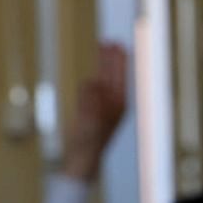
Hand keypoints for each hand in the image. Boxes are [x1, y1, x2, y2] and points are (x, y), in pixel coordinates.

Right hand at [64, 44, 127, 180]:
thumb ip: (92, 100)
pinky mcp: (96, 112)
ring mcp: (106, 109)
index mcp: (117, 105)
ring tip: (104, 49)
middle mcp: (115, 105)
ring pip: (107, 82)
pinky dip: (98, 81)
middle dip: (112, 59)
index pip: (119, 77)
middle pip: (115, 76)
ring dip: (105, 66)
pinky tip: (97, 75)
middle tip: (112, 41)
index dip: (117, 60)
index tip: (116, 44)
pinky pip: (97, 91)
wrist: (83, 161)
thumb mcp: (90, 120)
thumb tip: (94, 81)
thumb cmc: (88, 142)